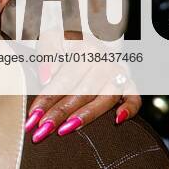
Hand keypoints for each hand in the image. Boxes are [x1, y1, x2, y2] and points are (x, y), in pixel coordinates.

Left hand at [24, 31, 140, 142]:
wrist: (86, 40)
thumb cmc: (65, 44)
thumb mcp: (51, 39)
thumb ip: (47, 54)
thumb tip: (47, 78)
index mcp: (85, 49)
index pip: (63, 80)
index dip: (46, 99)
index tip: (33, 116)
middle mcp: (104, 61)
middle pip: (81, 92)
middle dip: (60, 113)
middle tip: (43, 129)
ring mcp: (118, 73)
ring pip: (105, 98)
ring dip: (86, 116)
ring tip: (66, 129)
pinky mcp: (130, 84)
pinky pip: (134, 98)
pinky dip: (130, 109)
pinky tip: (117, 120)